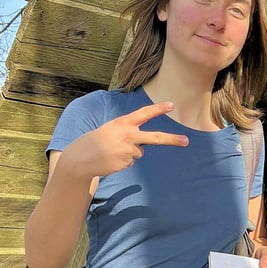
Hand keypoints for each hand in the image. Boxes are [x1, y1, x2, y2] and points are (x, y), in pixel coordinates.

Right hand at [57, 101, 188, 179]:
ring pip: (139, 152)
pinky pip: (131, 162)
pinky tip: (111, 160)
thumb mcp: (111, 129)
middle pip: (155, 138)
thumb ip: (128, 133)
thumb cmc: (96, 141)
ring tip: (112, 152)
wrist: (80, 158)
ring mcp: (128, 150)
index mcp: (123, 123)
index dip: (158, 109)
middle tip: (186, 141)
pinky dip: (123, 161)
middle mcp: (128, 135)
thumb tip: (142, 150)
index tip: (171, 105)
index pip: (143, 113)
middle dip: (172, 139)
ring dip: (129, 153)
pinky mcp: (126, 163)